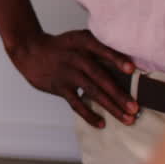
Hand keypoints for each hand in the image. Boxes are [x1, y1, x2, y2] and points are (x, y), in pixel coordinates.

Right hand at [8, 29, 138, 127]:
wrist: (30, 50)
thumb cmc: (63, 47)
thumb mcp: (78, 39)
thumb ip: (99, 48)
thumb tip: (130, 67)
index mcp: (82, 42)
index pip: (102, 49)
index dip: (116, 59)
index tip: (131, 69)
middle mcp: (75, 57)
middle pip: (100, 76)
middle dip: (119, 93)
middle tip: (135, 108)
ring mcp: (67, 73)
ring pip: (92, 91)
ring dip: (111, 106)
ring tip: (127, 119)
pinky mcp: (59, 86)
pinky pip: (75, 103)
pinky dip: (88, 114)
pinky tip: (101, 123)